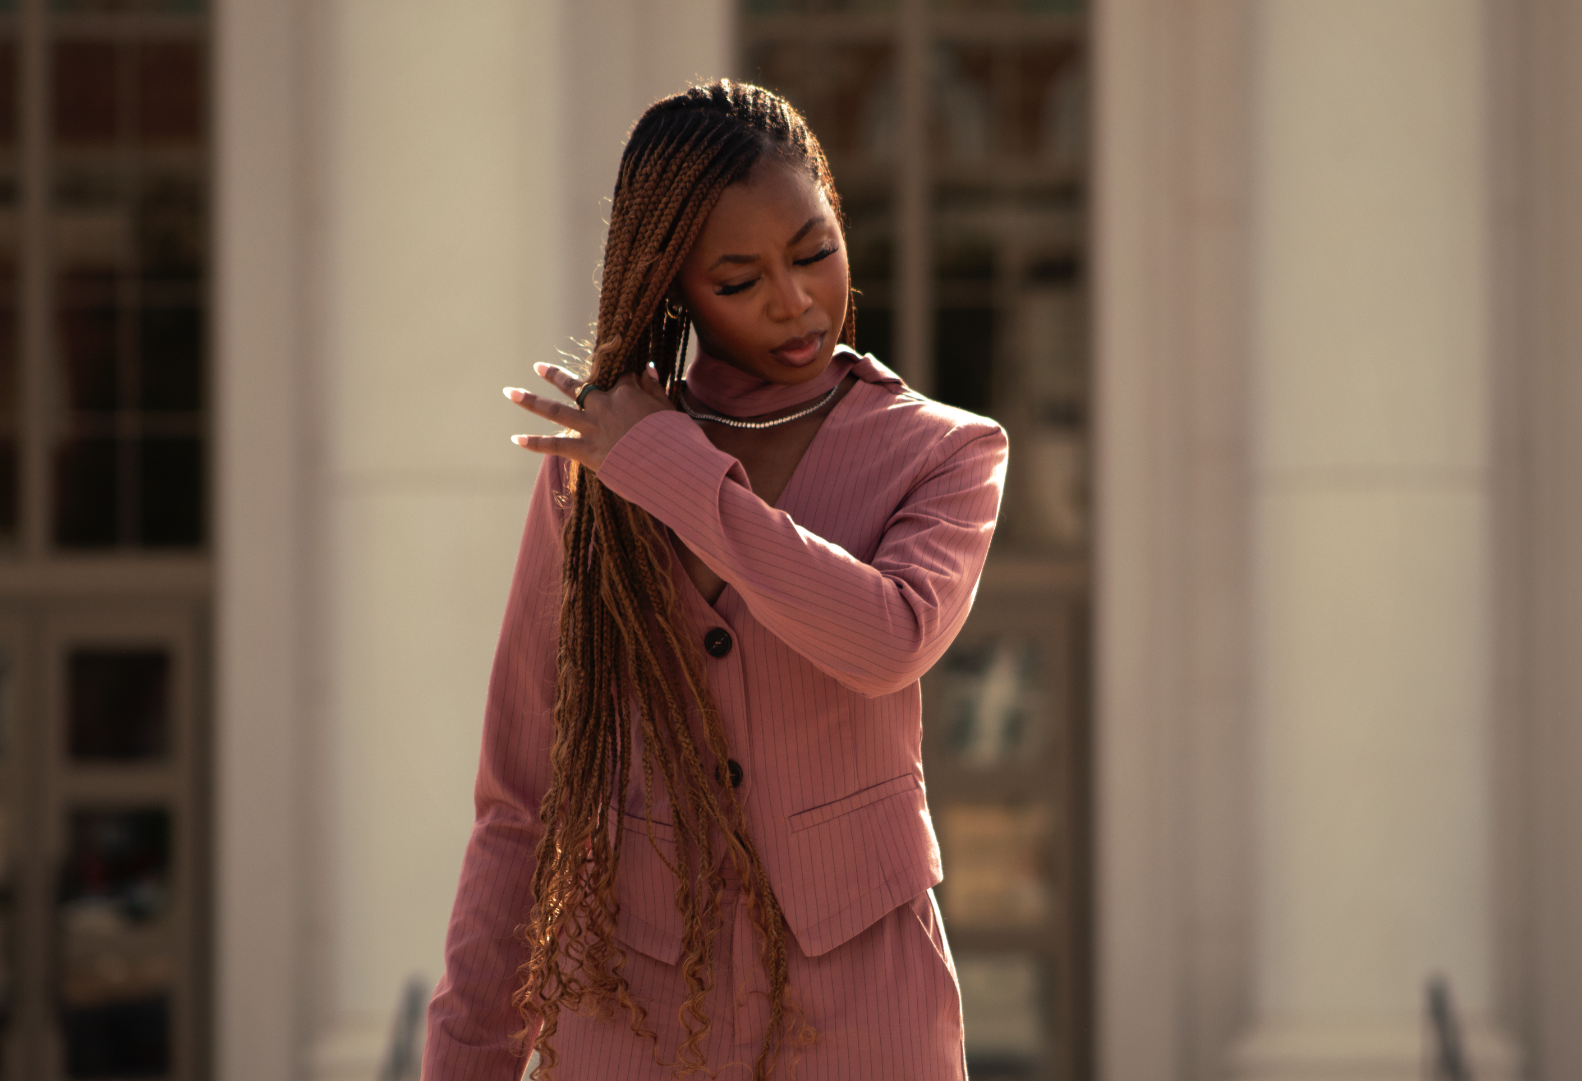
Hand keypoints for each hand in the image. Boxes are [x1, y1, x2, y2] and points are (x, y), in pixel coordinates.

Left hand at [505, 362, 672, 471]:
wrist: (669, 465)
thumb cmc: (676, 438)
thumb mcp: (669, 408)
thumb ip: (655, 389)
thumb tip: (648, 368)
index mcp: (626, 393)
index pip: (617, 378)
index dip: (620, 379)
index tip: (626, 380)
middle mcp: (603, 405)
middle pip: (575, 386)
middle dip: (555, 376)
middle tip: (538, 367)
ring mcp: (591, 427)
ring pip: (555, 410)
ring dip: (531, 400)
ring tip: (510, 392)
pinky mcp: (585, 451)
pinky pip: (555, 445)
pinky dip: (534, 444)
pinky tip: (515, 439)